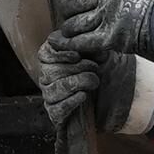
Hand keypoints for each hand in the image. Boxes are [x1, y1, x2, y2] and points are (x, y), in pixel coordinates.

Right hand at [37, 34, 153, 136]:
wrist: (109, 97)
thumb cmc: (99, 71)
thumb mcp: (96, 54)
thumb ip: (89, 45)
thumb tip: (84, 40)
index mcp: (51, 60)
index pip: (44, 54)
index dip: (59, 54)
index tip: (77, 56)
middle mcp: (46, 78)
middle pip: (50, 72)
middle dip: (75, 69)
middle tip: (94, 68)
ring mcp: (49, 96)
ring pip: (54, 90)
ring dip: (75, 83)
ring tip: (93, 81)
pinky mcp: (55, 113)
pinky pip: (57, 108)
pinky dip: (71, 101)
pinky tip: (83, 96)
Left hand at [50, 0, 153, 67]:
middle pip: (72, 3)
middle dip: (67, 11)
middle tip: (69, 16)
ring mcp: (106, 16)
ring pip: (74, 23)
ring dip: (70, 28)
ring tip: (70, 31)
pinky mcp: (110, 37)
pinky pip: (83, 41)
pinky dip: (74, 43)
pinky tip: (70, 44)